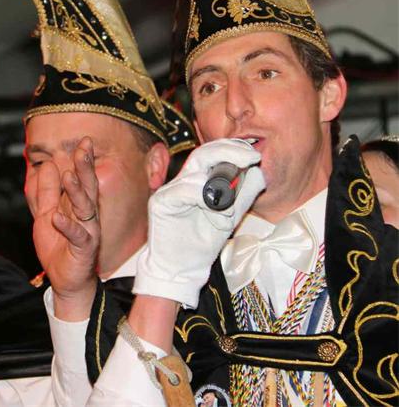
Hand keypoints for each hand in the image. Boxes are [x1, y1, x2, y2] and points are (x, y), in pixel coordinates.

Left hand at [31, 137, 99, 320]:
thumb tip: (46, 165)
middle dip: (86, 168)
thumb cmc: (58, 248)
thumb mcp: (45, 214)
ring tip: (68, 176)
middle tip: (84, 148)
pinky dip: (67, 226)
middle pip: (87, 188)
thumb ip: (45, 192)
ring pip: (84, 208)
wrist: (64, 281)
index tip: (84, 141)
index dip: (83, 161)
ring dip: (76, 192)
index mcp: (77, 206)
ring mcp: (87, 231)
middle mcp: (86, 216)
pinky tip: (57, 217)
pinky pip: (77, 236)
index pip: (82, 179)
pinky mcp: (84, 249)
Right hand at [133, 138, 265, 307]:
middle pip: (202, 153)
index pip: (213, 154)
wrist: (182, 267)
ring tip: (228, 211)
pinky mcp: (159, 202)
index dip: (234, 150)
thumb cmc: (203, 241)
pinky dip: (202, 197)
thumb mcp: (231, 216)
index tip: (256, 156)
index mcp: (198, 180)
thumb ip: (243, 195)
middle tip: (251, 158)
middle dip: (229, 151)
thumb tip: (258, 173)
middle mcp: (182, 181)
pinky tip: (212, 210)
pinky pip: (183, 190)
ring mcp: (169, 190)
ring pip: (196, 173)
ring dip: (219, 190)